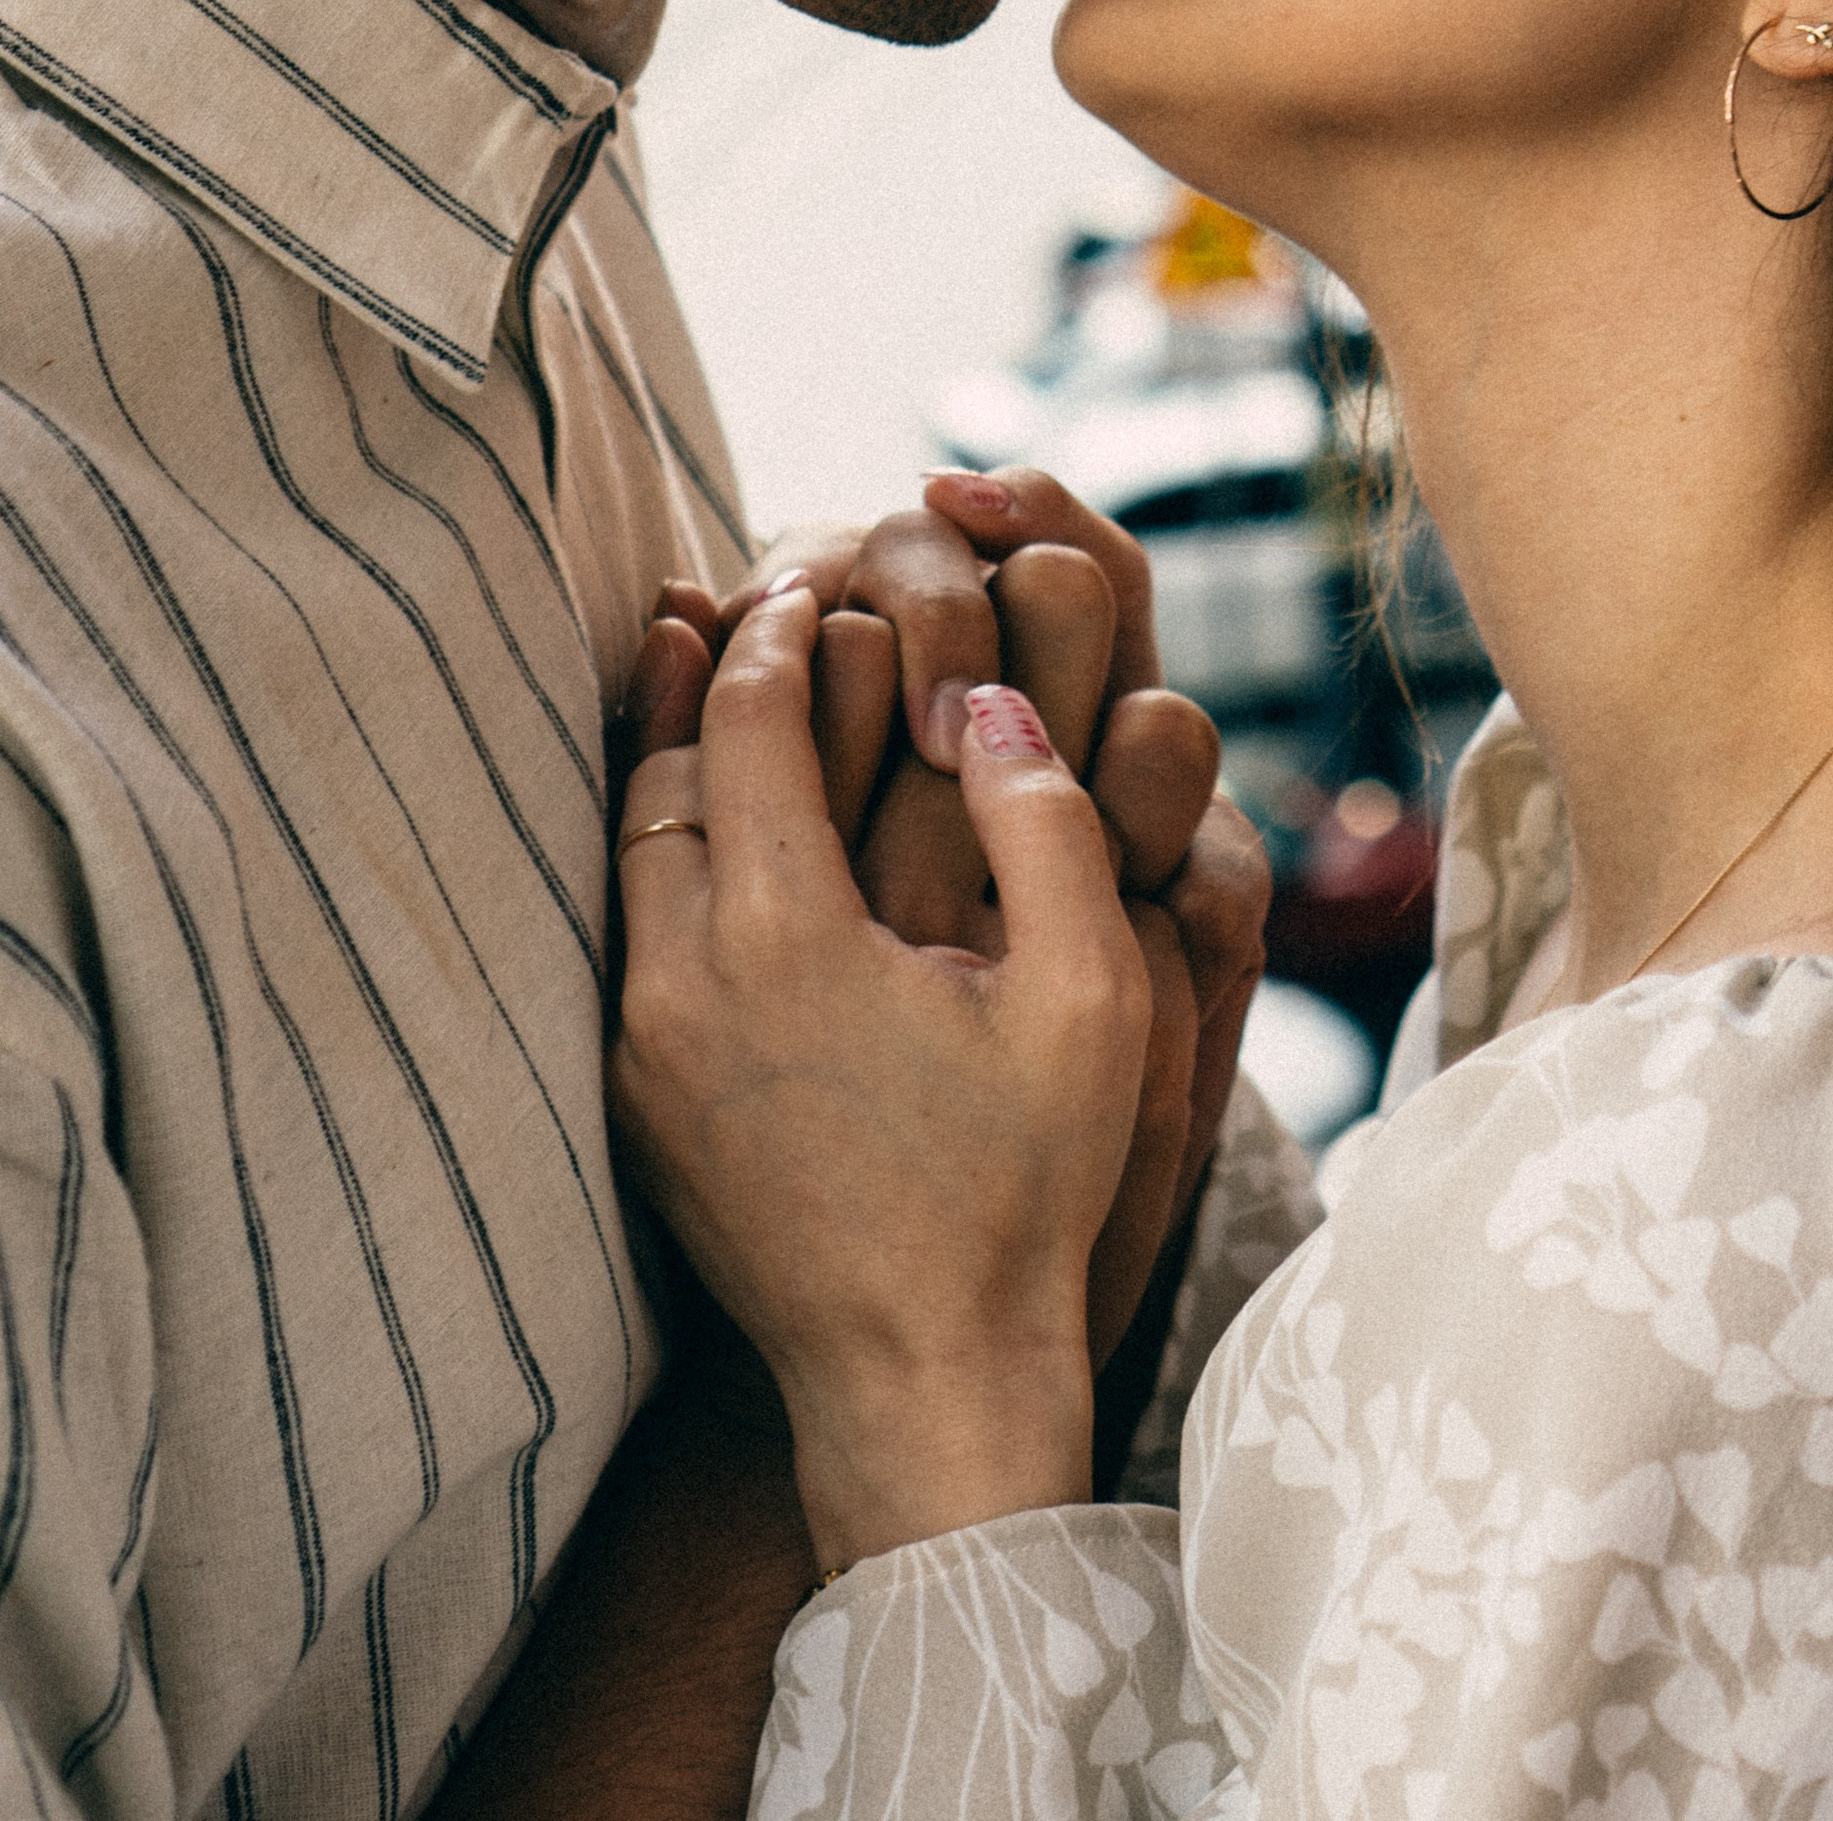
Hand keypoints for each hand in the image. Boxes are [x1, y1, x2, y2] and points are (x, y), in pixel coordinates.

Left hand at [612, 588, 1153, 1571]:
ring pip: (625, 852)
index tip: (818, 578)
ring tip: (731, 699)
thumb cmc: (1024, 1183)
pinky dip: (663, 860)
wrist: (922, 1376)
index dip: (779, 628)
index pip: (743, 715)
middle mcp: (681, 980)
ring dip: (676, 766)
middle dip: (707, 674)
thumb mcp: (1086, 990)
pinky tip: (722, 841)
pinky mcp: (632, 1107)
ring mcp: (639, 1051)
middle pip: (657, 766)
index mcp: (783, 932)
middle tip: (760, 608)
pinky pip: (623, 938)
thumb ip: (1044, 820)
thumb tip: (989, 699)